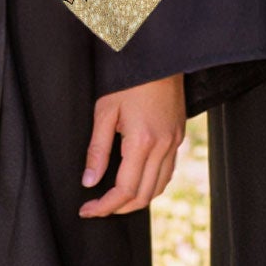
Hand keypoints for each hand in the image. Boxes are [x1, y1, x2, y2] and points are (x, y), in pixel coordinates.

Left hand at [79, 73, 185, 217]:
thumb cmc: (130, 79)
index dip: (104, 206)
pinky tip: (137, 180)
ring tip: (115, 199)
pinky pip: (168, 171)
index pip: (124, 190)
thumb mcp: (105, 111)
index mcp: (142, 141)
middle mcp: (163, 145)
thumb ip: (97, 150)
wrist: (159, 56)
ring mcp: (174, 141)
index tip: (87, 210)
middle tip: (97, 207)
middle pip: (143, 195)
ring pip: (159, 186)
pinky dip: (152, 184)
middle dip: (119, 208)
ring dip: (137, 199)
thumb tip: (89, 181)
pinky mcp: (179, 135)